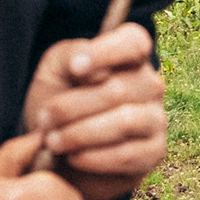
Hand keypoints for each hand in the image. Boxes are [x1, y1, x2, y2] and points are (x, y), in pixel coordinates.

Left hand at [23, 23, 166, 199]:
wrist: (58, 144)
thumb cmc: (58, 97)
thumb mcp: (56, 67)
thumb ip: (73, 55)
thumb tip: (88, 67)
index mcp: (131, 54)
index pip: (134, 42)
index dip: (106, 53)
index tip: (74, 67)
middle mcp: (150, 84)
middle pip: (117, 90)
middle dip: (73, 107)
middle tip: (44, 119)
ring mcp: (156, 118)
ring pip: (124, 122)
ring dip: (81, 133)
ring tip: (53, 141)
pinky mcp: (154, 152)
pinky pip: (128, 155)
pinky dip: (94, 158)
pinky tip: (73, 157)